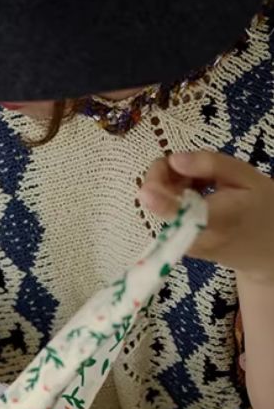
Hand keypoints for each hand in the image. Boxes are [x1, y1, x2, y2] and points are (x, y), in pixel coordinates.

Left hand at [139, 151, 273, 284]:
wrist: (265, 249)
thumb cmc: (260, 208)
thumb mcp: (247, 177)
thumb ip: (211, 165)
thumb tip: (174, 159)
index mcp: (221, 218)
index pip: (186, 213)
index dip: (163, 201)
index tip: (146, 191)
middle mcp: (195, 237)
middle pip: (161, 202)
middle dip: (167, 176)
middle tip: (197, 170)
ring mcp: (182, 245)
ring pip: (159, 205)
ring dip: (172, 185)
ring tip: (204, 183)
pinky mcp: (175, 246)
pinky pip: (164, 214)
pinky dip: (174, 197)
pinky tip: (197, 195)